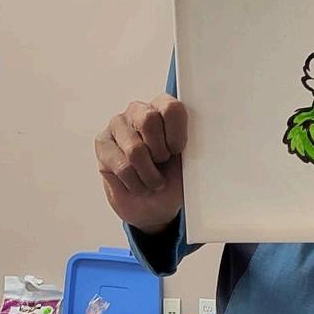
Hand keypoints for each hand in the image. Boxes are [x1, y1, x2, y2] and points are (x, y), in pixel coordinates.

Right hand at [95, 94, 187, 233]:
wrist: (154, 206)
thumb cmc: (174, 179)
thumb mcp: (191, 163)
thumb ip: (195, 145)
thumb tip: (210, 138)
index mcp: (165, 108)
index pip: (171, 107)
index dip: (177, 133)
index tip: (178, 151)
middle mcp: (139, 111)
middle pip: (149, 120)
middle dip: (160, 152)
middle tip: (163, 164)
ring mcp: (117, 125)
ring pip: (135, 149)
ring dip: (149, 175)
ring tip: (153, 181)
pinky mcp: (103, 144)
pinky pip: (122, 167)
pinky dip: (136, 184)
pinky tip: (138, 184)